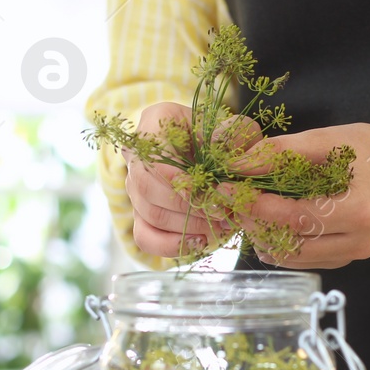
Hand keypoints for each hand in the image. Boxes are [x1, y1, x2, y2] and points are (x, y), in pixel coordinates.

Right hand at [125, 102, 229, 256]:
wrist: (211, 152)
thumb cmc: (220, 137)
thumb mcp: (232, 128)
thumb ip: (234, 135)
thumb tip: (228, 156)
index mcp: (153, 124)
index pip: (153, 159)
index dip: (180, 182)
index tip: (212, 194)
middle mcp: (136, 155)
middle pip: (148, 190)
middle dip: (189, 208)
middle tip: (222, 213)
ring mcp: (134, 187)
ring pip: (149, 215)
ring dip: (187, 226)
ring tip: (220, 226)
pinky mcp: (140, 214)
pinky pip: (145, 237)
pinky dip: (171, 245)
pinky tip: (199, 242)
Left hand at [233, 123, 369, 268]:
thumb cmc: (365, 149)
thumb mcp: (326, 139)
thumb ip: (281, 152)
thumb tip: (237, 165)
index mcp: (360, 210)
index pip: (295, 218)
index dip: (256, 207)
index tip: (226, 189)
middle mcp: (359, 241)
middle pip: (291, 244)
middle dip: (253, 223)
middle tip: (230, 199)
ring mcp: (353, 255)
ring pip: (292, 258)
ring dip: (262, 236)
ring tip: (244, 209)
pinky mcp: (343, 260)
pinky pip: (302, 260)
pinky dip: (277, 244)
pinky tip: (264, 223)